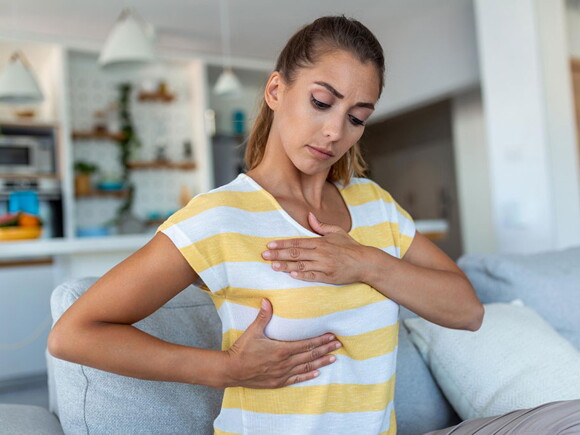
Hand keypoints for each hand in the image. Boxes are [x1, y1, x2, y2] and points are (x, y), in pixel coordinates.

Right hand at [224, 298, 340, 388]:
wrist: (231, 370)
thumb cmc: (242, 350)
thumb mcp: (253, 331)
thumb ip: (263, 316)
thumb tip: (267, 300)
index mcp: (281, 349)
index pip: (306, 344)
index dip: (320, 340)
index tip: (331, 336)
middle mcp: (285, 363)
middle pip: (310, 355)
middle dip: (325, 349)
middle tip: (338, 345)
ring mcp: (282, 374)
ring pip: (306, 367)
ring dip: (321, 362)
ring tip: (333, 358)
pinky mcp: (278, 382)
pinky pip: (297, 379)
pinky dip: (308, 375)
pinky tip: (317, 373)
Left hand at [262, 212, 368, 283]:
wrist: (365, 262)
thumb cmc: (350, 247)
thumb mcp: (337, 232)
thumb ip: (321, 225)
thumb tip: (309, 215)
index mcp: (320, 242)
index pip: (297, 242)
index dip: (282, 244)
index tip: (269, 245)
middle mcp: (320, 253)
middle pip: (295, 253)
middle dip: (278, 254)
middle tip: (264, 256)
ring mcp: (324, 265)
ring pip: (301, 266)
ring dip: (286, 266)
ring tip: (273, 266)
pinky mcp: (328, 277)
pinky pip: (312, 276)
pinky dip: (302, 276)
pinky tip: (291, 275)